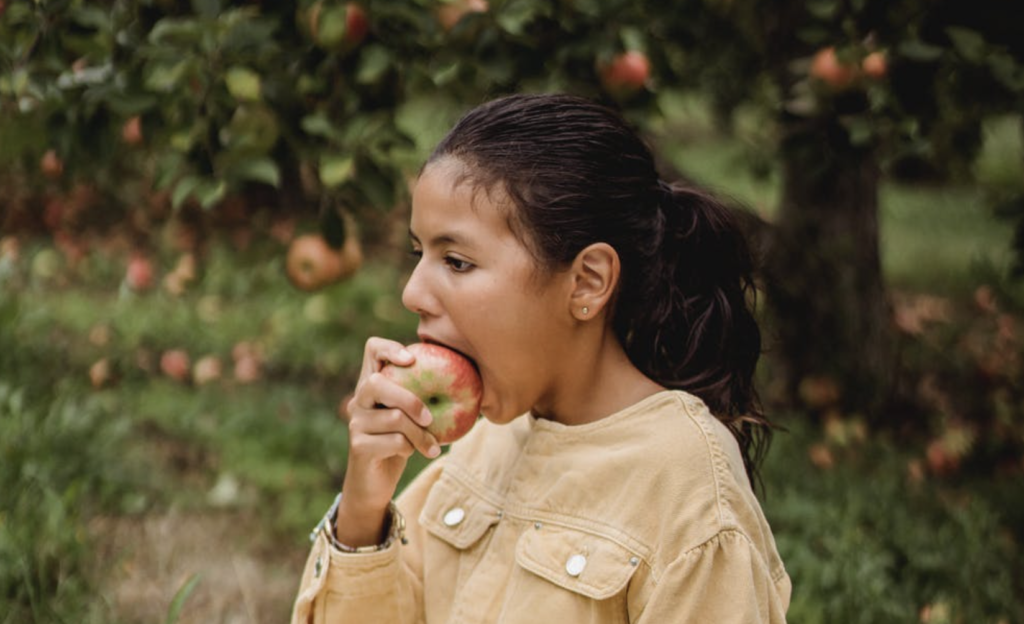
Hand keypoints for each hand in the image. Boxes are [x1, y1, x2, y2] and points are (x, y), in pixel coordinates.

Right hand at [335, 337, 439, 546]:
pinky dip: (411, 448)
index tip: (413, 359)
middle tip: (430, 418)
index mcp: (372, 384)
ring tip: (431, 446)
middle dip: (410, 400)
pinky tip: (411, 453)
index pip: (372, 349)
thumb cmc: (399, 443)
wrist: (374, 483)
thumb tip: (468, 380)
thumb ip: (423, 397)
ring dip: (420, 434)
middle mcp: (358, 399)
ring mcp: (355, 422)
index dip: (390, 348)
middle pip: (378, 383)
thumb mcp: (411, 417)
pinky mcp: (358, 446)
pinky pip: (395, 442)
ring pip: (394, 419)